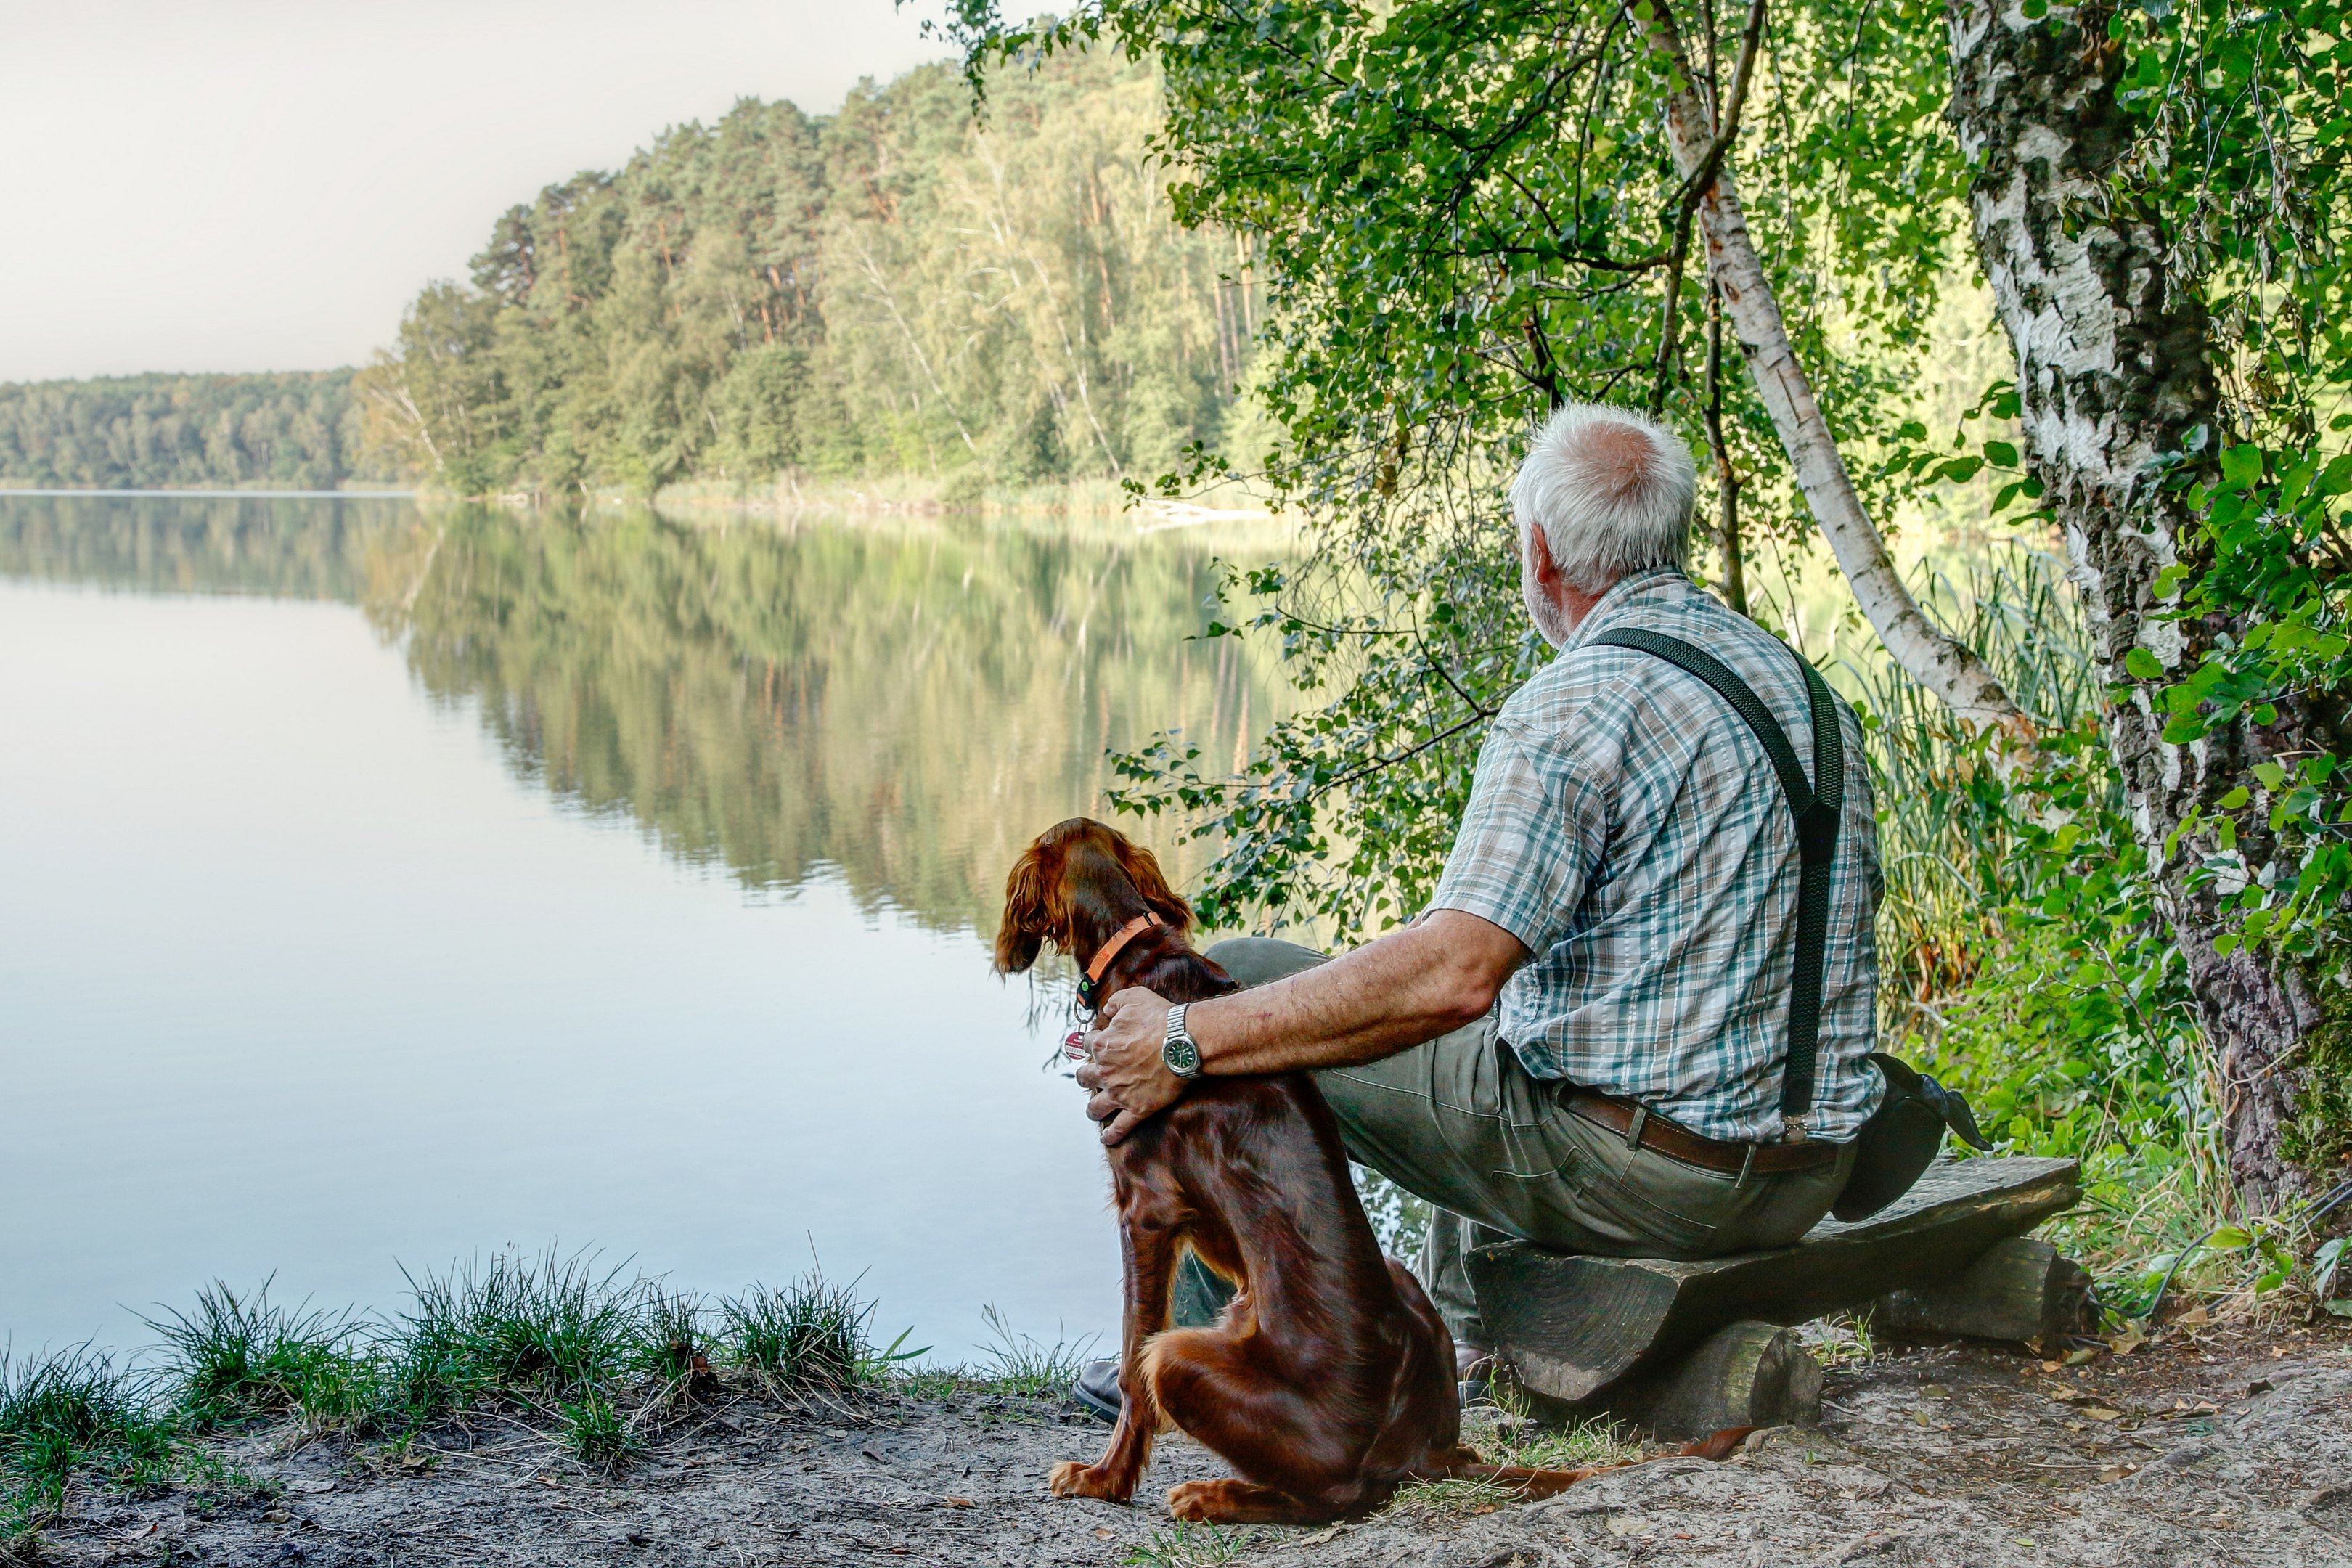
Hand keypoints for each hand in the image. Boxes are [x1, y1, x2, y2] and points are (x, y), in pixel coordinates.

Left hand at [1075, 986, 1186, 1145]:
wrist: (1183, 1041)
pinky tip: (1107, 1138)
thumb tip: (1106, 1010)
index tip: (1097, 1044)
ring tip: (1094, 1109)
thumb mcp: (1133, 997)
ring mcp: (1120, 1093)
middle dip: (1085, 1076)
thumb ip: (1115, 1003)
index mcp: (1101, 1045)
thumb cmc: (1161, 1018)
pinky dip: (1111, 1135)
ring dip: (1093, 1107)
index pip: (1086, 1045)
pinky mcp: (1137, 1109)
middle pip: (1084, 1077)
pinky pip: (1119, 1128)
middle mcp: (1105, 1071)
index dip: (1092, 1043)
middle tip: (1091, 1076)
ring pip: (1095, 1106)